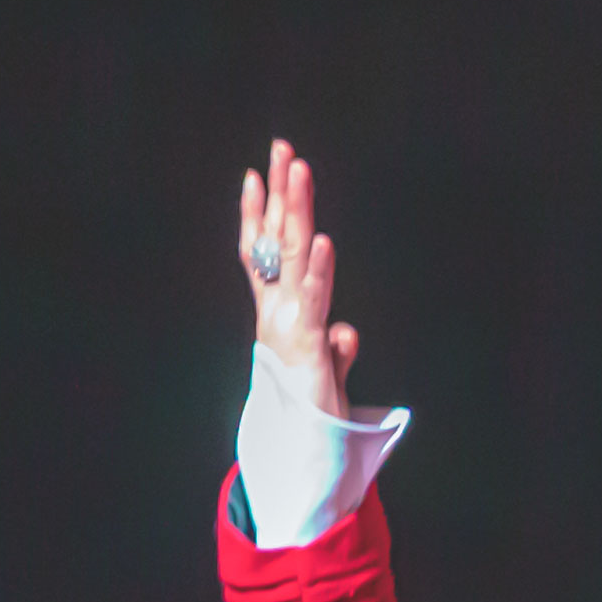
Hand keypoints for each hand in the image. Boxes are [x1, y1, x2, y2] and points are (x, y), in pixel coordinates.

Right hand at [238, 137, 359, 419]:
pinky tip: (322, 238)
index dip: (258, 215)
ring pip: (291, 256)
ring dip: (296, 209)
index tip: (256, 175)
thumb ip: (337, 349)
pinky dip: (318, 269)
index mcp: (278, 315)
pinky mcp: (307, 344)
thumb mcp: (328, 374)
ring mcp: (289, 324)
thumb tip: (346, 333)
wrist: (307, 453)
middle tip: (282, 147)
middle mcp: (277, 312)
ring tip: (298, 167)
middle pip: (277, 241)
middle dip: (281, 192)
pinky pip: (314, 299)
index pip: (264, 254)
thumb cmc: (314, 415)